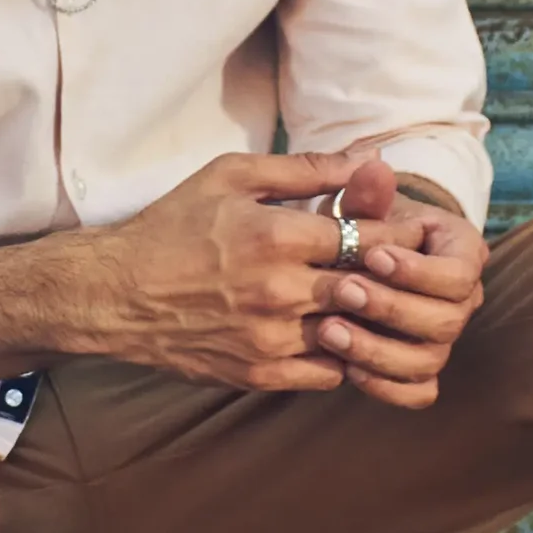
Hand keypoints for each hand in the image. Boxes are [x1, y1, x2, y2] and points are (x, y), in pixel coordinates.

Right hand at [88, 149, 450, 395]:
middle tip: (414, 271)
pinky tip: (340, 334)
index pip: (372, 237)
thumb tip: (368, 159)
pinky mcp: (260, 373)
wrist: (115, 293)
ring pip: (355, 334)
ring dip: (373, 319)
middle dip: (398, 278)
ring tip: (383, 303)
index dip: (401, 235)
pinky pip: (329, 373)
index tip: (417, 233)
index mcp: (278, 236)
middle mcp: (280, 291)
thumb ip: (305, 169)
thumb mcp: (232, 177)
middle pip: (371, 287)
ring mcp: (271, 338)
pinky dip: (343, 355)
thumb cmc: (173, 226)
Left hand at [300, 153, 486, 409]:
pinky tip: (346, 369)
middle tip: (342, 291)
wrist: (353, 258)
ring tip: (328, 330)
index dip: (418, 271)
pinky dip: (386, 386)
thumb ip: (368, 194)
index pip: (458, 273)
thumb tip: (373, 166)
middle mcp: (462, 300)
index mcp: (462, 253)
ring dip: (378, 349)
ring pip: (430, 360)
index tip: (373, 255)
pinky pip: (417, 392)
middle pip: (446, 320)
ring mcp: (442, 338)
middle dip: (391, 308)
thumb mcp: (361, 206)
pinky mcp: (419, 370)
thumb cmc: (360, 225)